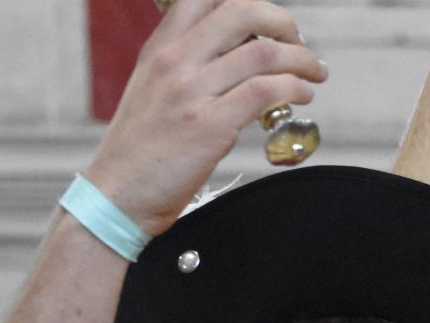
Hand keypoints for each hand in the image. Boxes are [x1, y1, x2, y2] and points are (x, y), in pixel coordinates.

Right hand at [86, 0, 327, 234]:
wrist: (116, 196)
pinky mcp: (211, 125)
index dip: (247, 0)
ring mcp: (192, 92)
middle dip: (283, 22)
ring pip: (263, 52)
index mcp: (159, 48)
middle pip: (242, 11)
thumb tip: (233, 55)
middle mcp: (174, 62)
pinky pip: (266, 90)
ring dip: (301, 59)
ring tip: (313, 73)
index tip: (269, 19)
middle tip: (299, 41)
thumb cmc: (138, 153)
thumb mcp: (150, 91)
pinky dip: (294, 89)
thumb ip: (184, 66)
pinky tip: (300, 97)